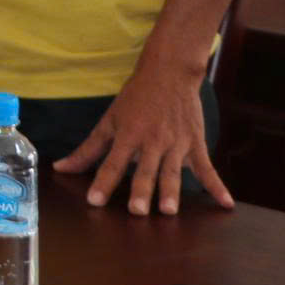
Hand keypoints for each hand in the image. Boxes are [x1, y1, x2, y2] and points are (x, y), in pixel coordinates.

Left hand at [54, 57, 235, 214]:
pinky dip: (217, 187)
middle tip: (136, 211)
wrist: (169, 73)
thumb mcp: (109, 121)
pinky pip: (207, 168)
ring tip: (168, 210)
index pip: (112, 162)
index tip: (94, 201)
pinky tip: (225, 205)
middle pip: (145, 169)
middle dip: (141, 189)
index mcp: (128, 135)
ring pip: (172, 171)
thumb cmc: (135, 100)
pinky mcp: (195, 144)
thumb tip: (60, 168)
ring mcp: (176, 144)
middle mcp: (152, 141)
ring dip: (171, 191)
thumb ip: (88, 149)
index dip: (102, 181)